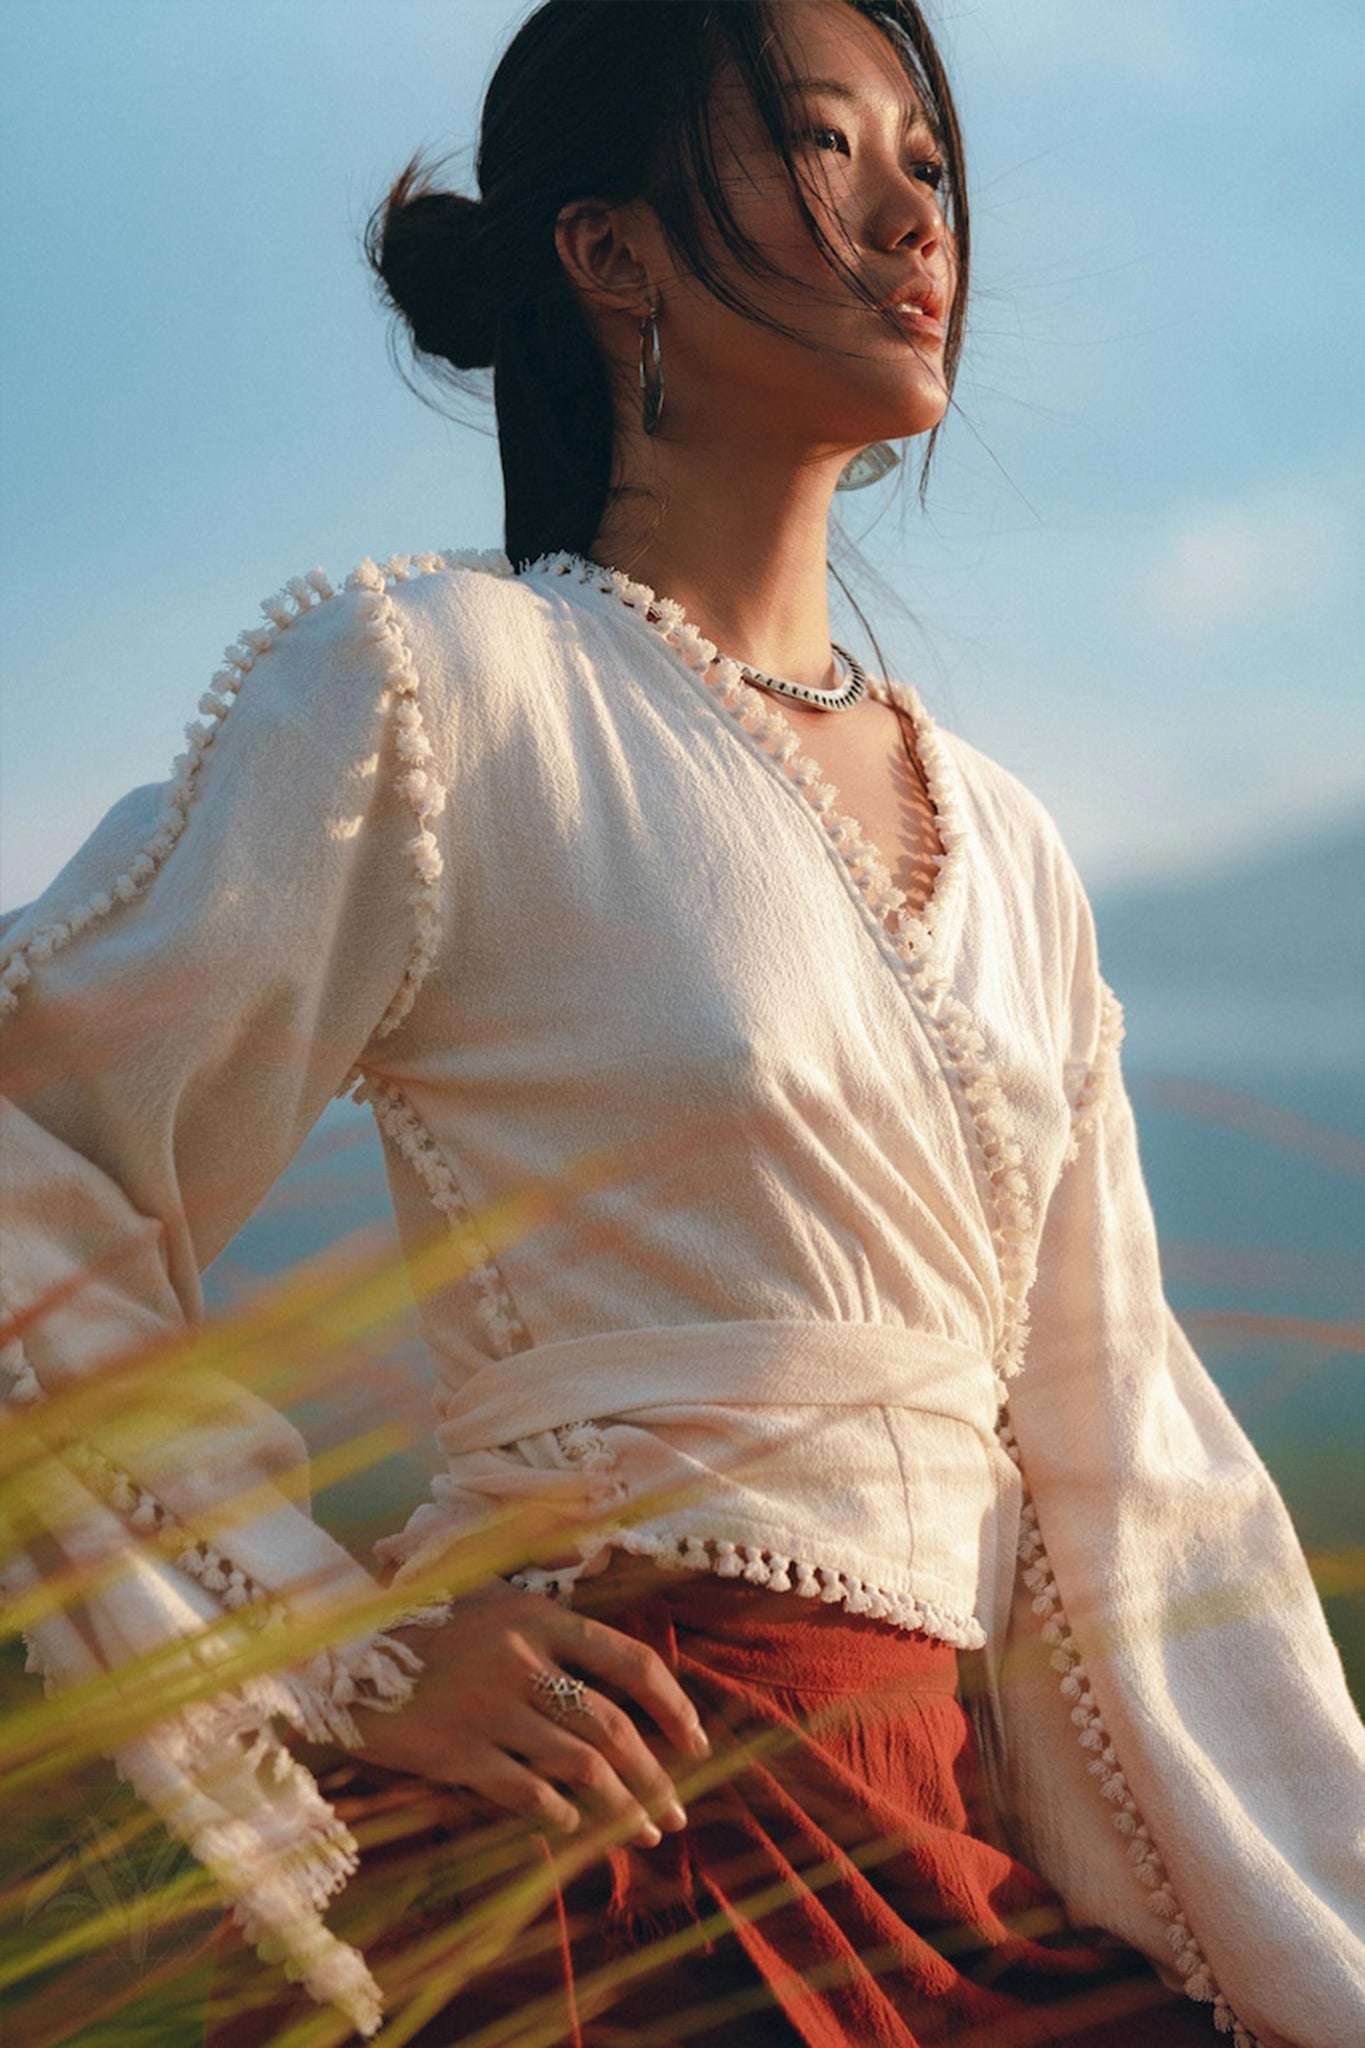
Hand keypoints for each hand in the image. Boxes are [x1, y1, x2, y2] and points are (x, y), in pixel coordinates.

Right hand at [343, 1578, 710, 1851]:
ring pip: (580, 1767)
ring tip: (643, 1834)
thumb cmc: (421, 1625)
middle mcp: (522, 1659)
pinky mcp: (456, 1752)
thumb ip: (546, 1627)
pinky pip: (525, 1792)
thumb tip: (613, 1670)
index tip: (697, 1743)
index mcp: (539, 1617)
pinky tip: (575, 1829)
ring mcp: (489, 1707)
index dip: (674, 1706)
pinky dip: (559, 1815)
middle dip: (657, 1776)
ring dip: (622, 1808)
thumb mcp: (488, 1598)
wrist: (338, 1653)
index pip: (631, 1662)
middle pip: (614, 1727)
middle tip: (677, 1815)